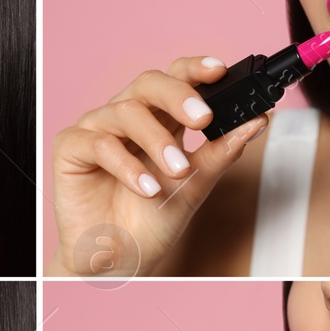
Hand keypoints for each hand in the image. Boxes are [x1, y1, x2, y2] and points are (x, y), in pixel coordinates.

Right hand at [47, 57, 267, 276]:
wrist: (121, 261)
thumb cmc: (153, 221)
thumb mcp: (196, 185)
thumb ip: (222, 151)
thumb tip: (257, 121)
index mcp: (159, 119)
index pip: (176, 79)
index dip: (195, 69)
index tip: (220, 70)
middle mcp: (127, 117)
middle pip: (149, 83)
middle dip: (179, 96)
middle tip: (202, 119)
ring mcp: (98, 129)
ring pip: (127, 112)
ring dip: (157, 142)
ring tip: (177, 172)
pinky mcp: (72, 148)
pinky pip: (100, 143)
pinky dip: (127, 165)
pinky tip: (147, 188)